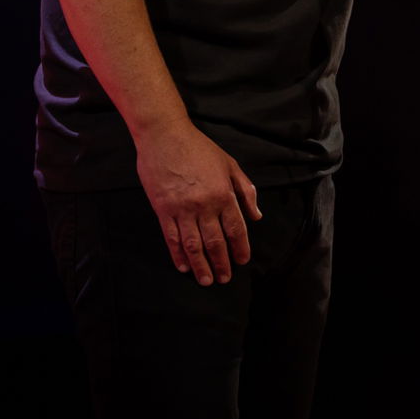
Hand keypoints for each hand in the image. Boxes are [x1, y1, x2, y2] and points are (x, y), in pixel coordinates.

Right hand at [134, 119, 260, 285]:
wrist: (165, 137)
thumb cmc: (200, 148)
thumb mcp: (230, 164)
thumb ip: (245, 190)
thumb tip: (256, 216)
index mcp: (223, 194)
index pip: (236, 228)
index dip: (240, 247)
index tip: (242, 261)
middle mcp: (204, 205)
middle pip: (215, 241)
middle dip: (221, 262)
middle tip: (225, 279)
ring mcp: (182, 209)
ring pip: (193, 244)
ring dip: (201, 265)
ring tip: (206, 280)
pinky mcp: (163, 209)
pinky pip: (171, 237)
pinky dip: (177, 254)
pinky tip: (183, 265)